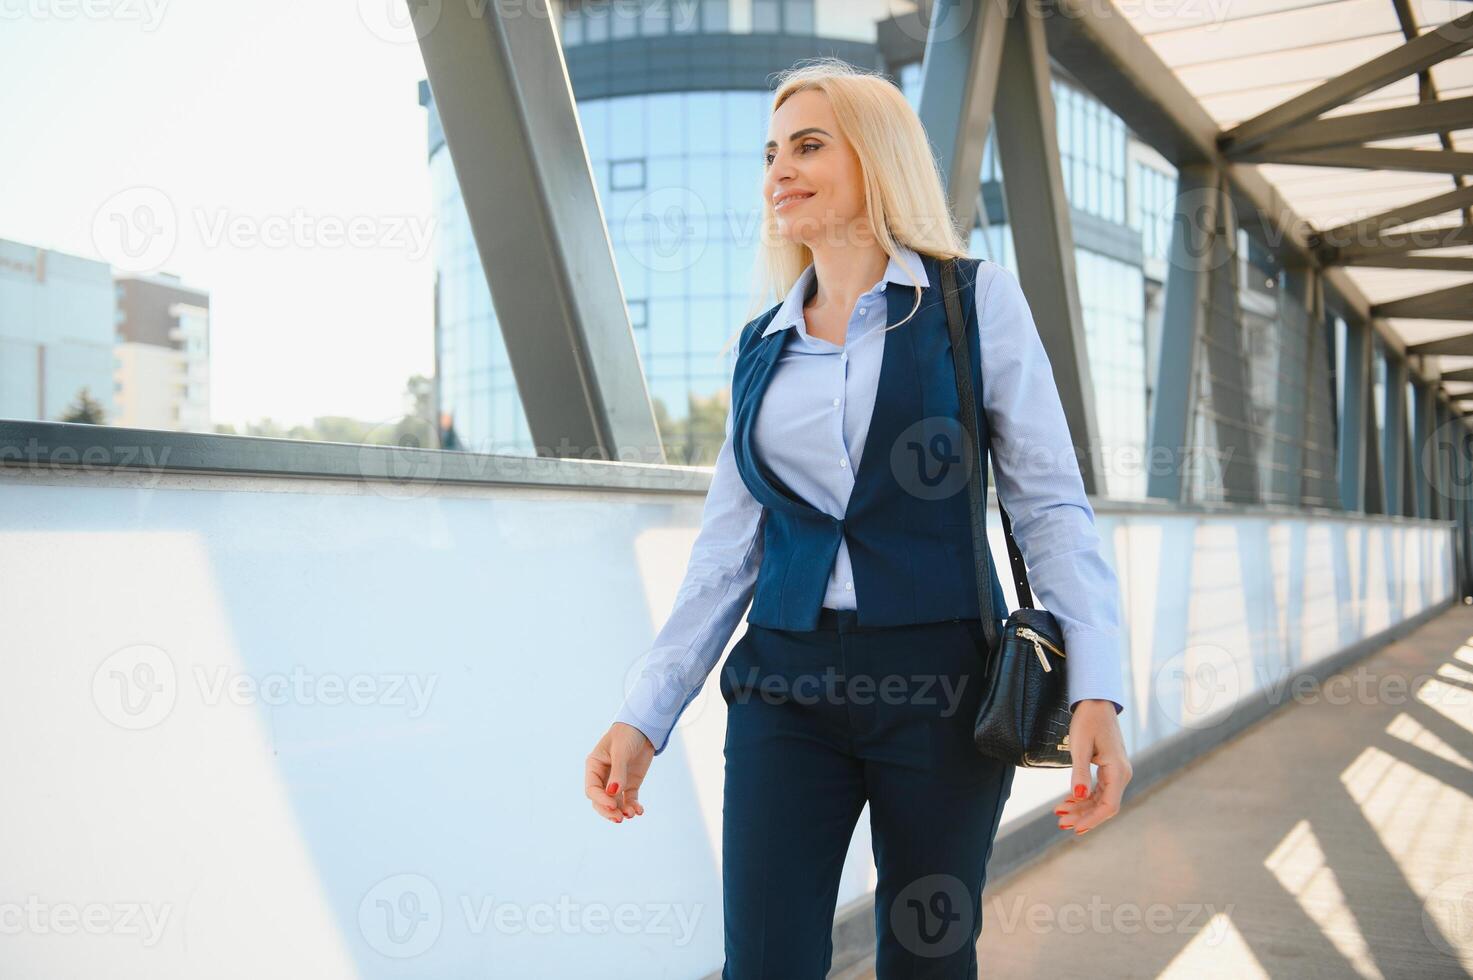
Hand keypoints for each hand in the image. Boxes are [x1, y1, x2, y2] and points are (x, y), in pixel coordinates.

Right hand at [585, 722, 653, 823]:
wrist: (645, 728)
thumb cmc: (627, 734)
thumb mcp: (621, 751)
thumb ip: (618, 772)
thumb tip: (613, 793)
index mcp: (594, 766)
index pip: (592, 789)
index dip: (600, 800)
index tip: (613, 805)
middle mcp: (603, 776)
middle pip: (600, 801)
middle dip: (609, 811)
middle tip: (620, 818)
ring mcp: (617, 781)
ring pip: (614, 803)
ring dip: (621, 811)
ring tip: (631, 814)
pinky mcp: (630, 784)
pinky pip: (629, 800)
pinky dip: (633, 806)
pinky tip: (639, 811)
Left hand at [1053, 699, 1130, 836]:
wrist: (1096, 702)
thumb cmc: (1088, 721)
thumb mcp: (1080, 746)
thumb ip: (1080, 773)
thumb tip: (1079, 797)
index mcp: (1118, 771)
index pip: (1108, 806)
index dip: (1091, 820)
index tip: (1074, 829)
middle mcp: (1121, 774)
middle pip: (1104, 805)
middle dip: (1082, 816)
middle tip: (1060, 822)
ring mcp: (1117, 772)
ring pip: (1100, 799)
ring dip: (1081, 808)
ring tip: (1059, 813)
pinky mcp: (1110, 769)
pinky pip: (1099, 790)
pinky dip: (1084, 797)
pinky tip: (1068, 802)